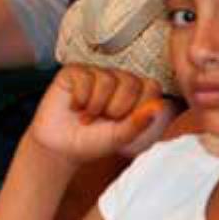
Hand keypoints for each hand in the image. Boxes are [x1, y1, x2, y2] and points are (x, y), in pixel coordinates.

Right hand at [28, 66, 170, 164]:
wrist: (60, 147)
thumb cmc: (92, 142)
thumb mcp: (120, 137)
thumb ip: (138, 123)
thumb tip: (157, 107)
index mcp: (134, 93)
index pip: (151, 86)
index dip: (139, 106)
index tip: (124, 122)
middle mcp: (117, 79)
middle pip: (131, 82)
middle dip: (115, 108)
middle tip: (102, 120)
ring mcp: (95, 73)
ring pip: (107, 80)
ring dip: (95, 106)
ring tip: (86, 117)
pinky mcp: (73, 72)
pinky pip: (85, 77)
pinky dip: (80, 98)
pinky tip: (74, 107)